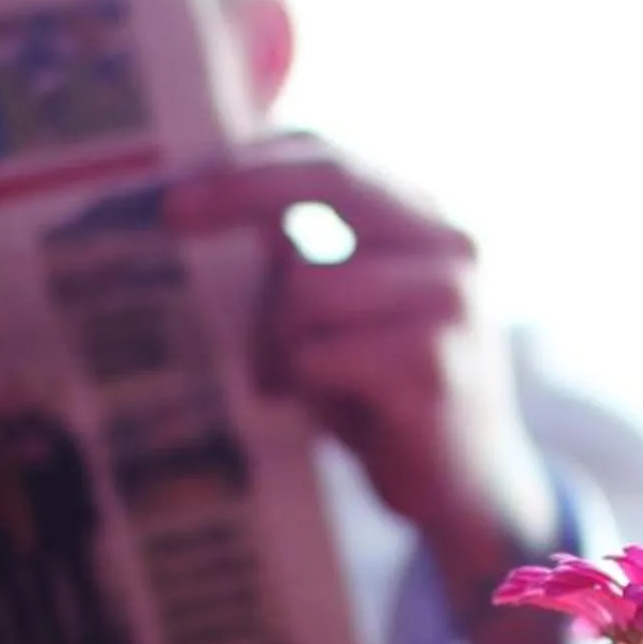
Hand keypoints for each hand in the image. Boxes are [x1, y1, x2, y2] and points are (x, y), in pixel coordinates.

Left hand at [163, 134, 558, 602]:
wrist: (469, 488)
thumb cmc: (390, 396)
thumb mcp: (348, 315)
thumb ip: (305, 259)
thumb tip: (207, 207)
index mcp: (427, 221)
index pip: (335, 155)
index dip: (254, 159)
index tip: (181, 184)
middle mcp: (452, 245)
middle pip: (334, 181)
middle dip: (244, 191)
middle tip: (172, 213)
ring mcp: (450, 302)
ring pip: (308, 286)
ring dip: (274, 341)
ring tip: (288, 382)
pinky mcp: (433, 366)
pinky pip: (318, 354)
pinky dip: (299, 385)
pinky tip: (323, 413)